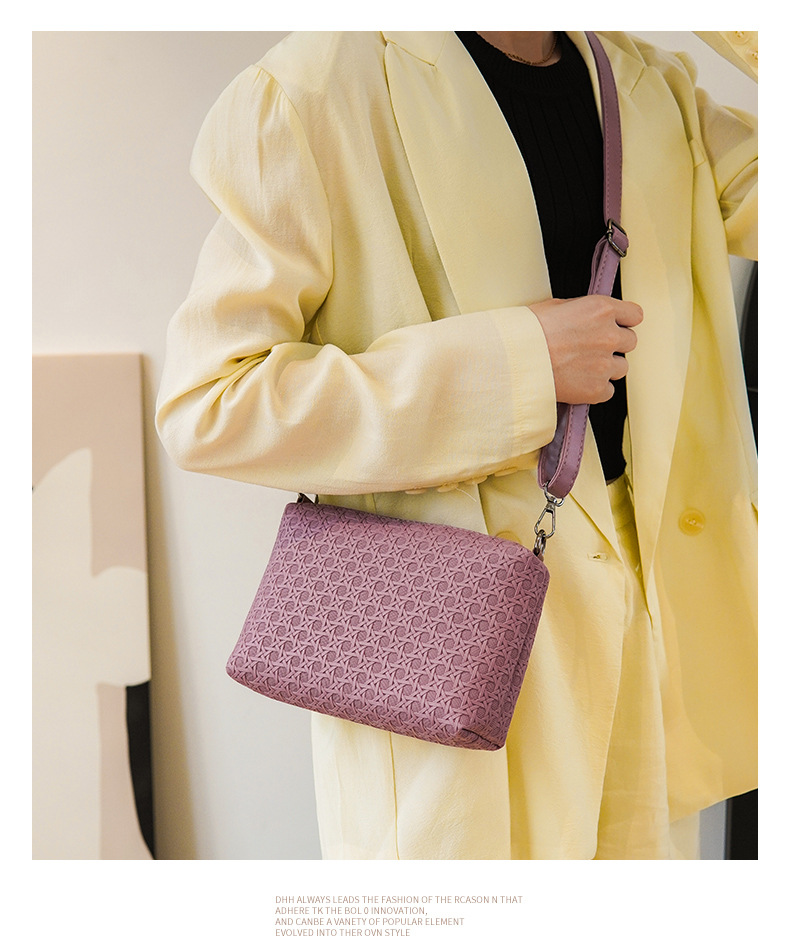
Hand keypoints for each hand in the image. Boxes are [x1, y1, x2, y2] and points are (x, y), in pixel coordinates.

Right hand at [529, 295, 643, 403]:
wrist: (513, 362)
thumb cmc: (526, 333)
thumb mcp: (555, 307)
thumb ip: (581, 311)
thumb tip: (588, 317)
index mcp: (601, 310)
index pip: (635, 315)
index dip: (624, 321)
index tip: (616, 326)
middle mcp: (609, 335)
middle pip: (630, 342)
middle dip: (614, 345)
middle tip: (591, 349)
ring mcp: (604, 364)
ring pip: (621, 368)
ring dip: (606, 368)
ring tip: (582, 367)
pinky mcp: (597, 389)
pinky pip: (608, 390)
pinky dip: (596, 388)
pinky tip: (578, 382)